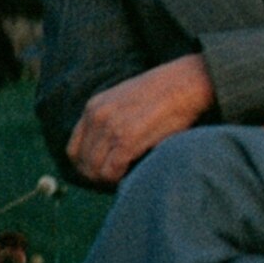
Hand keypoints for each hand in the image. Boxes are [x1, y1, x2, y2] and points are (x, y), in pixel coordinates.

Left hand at [67, 53, 214, 185]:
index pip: (74, 150)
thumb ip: (114, 119)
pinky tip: (135, 176)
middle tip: (119, 182)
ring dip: (110, 180)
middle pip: (83, 163)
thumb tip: (111, 149)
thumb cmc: (168, 94)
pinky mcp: (127, 138)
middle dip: (98, 178)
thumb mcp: (128, 100)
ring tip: (128, 179)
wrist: (189, 81)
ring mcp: (111, 127)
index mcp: (94, 107)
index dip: (86, 167)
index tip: (104, 174)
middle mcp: (97, 116)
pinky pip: (111, 170)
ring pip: (95, 170)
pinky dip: (120, 179)